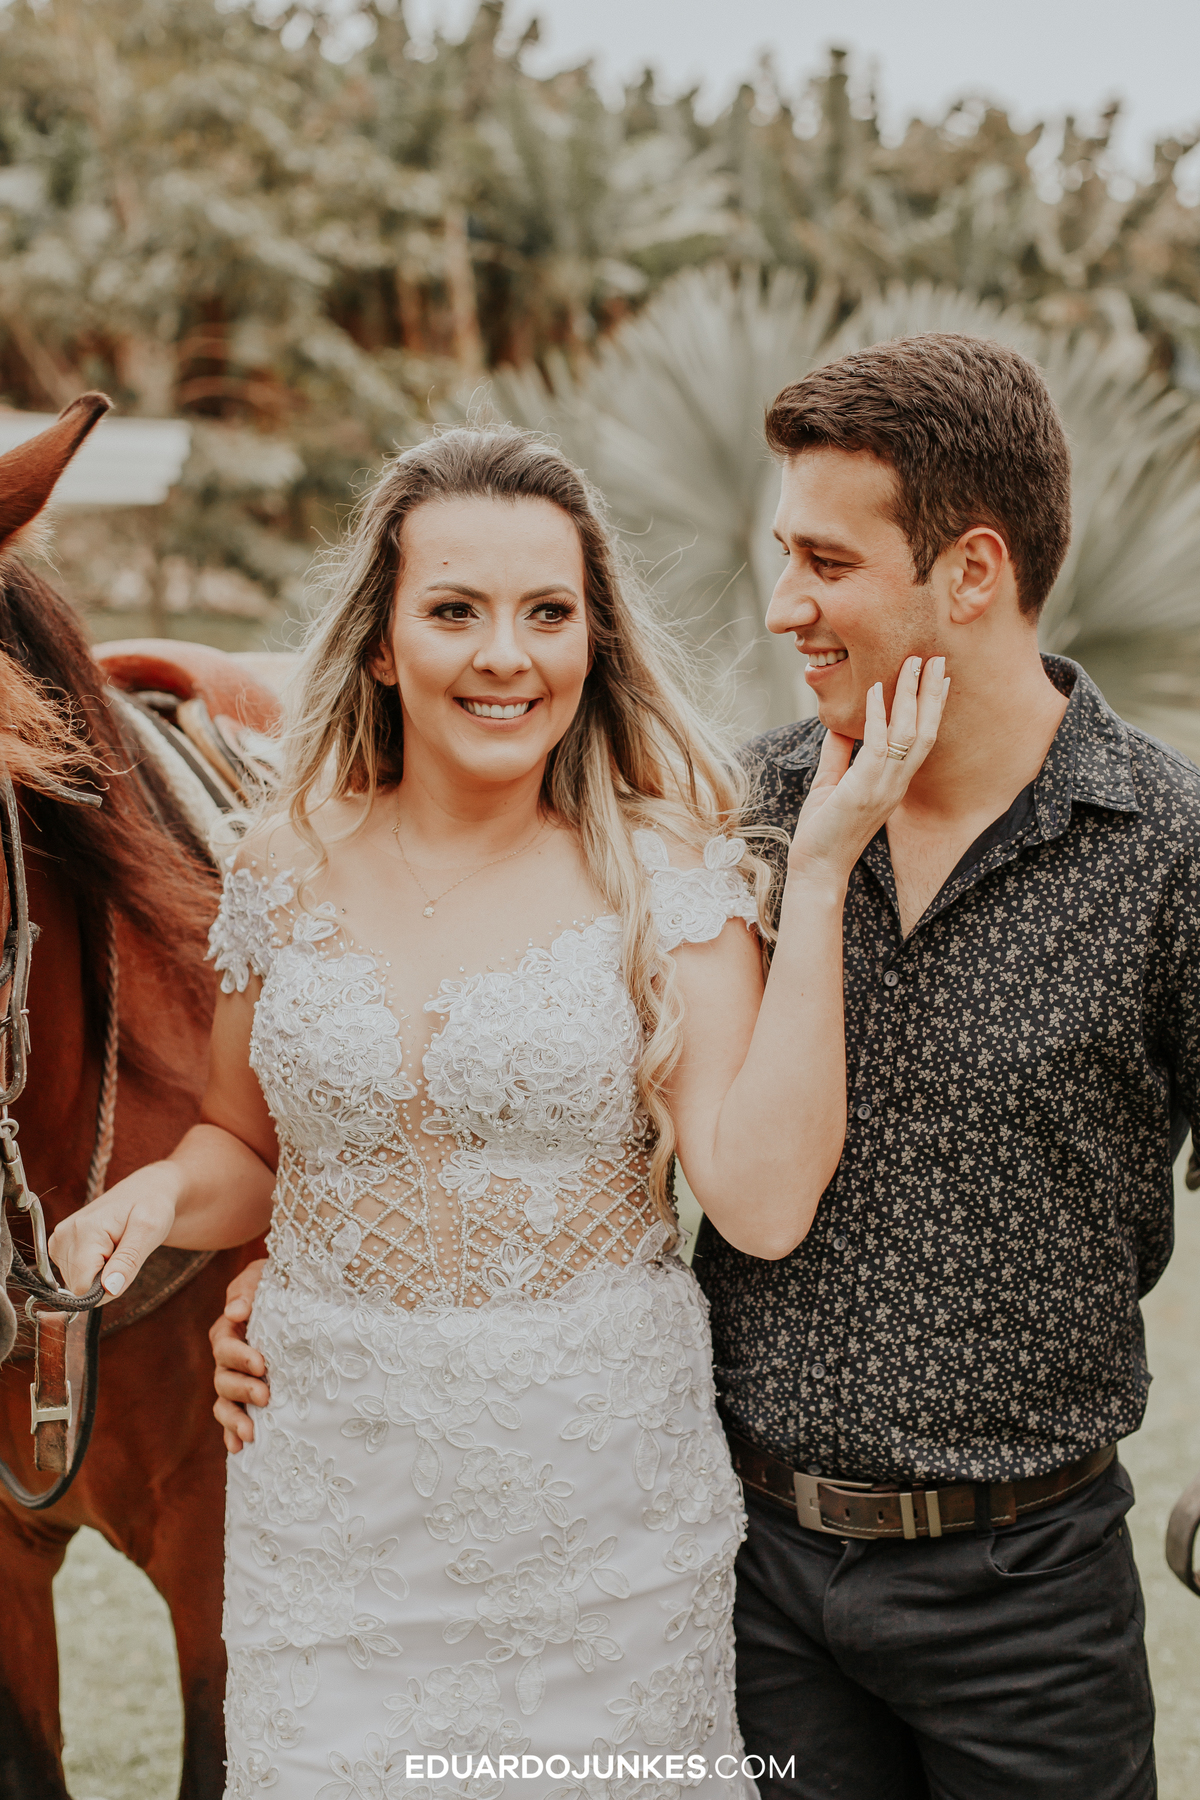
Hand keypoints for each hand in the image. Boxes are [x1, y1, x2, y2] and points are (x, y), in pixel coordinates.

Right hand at [47, 1161, 181, 1297]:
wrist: (146, 1189)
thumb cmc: (152, 1206)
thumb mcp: (150, 1230)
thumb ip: (128, 1261)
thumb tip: (109, 1290)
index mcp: (84, 1230)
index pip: (83, 1287)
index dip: (108, 1288)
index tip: (125, 1265)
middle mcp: (64, 1234)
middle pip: (77, 1286)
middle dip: (104, 1280)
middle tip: (123, 1252)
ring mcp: (59, 1238)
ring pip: (74, 1282)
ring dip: (99, 1274)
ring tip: (116, 1247)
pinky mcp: (59, 1243)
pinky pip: (73, 1273)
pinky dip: (92, 1269)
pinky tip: (106, 1249)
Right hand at [211, 1257, 269, 1452]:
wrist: (311, 1293)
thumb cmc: (287, 1281)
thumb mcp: (269, 1274)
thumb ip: (248, 1287)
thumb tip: (235, 1310)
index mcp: (233, 1327)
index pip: (223, 1342)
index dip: (239, 1355)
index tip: (262, 1364)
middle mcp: (232, 1355)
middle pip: (222, 1376)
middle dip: (241, 1388)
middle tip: (265, 1396)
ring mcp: (240, 1378)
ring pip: (224, 1400)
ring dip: (234, 1418)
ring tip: (252, 1432)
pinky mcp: (250, 1396)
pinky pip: (232, 1418)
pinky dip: (232, 1433)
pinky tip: (240, 1448)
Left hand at [789, 656, 947, 880]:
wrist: (816, 868)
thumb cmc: (824, 829)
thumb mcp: (833, 783)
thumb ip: (841, 753)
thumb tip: (843, 725)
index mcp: (894, 782)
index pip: (923, 739)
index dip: (933, 707)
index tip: (939, 677)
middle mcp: (896, 783)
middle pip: (926, 730)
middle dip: (931, 693)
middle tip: (936, 658)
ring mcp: (884, 787)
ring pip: (909, 733)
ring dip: (911, 695)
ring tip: (913, 663)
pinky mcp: (864, 789)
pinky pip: (876, 744)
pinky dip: (876, 715)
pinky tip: (875, 689)